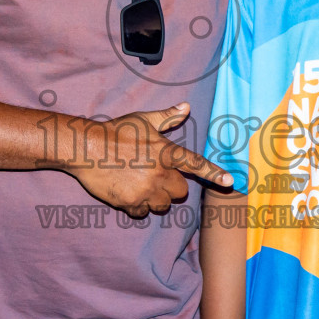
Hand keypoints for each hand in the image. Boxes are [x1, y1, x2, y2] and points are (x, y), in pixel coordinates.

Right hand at [70, 103, 231, 218]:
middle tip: (154, 176)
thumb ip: (167, 116)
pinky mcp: (130, 203)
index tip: (230, 182)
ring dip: (156, 199)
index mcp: (166, 152)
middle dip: (171, 187)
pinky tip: (128, 193)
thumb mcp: (143, 119)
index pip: (195, 164)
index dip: (214, 173)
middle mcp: (159, 173)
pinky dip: (138, 207)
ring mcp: (145, 190)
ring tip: (140, 185)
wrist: (87, 148)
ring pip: (163, 205)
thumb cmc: (116, 132)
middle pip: (180, 192)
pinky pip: (142, 212)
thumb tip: (186, 106)